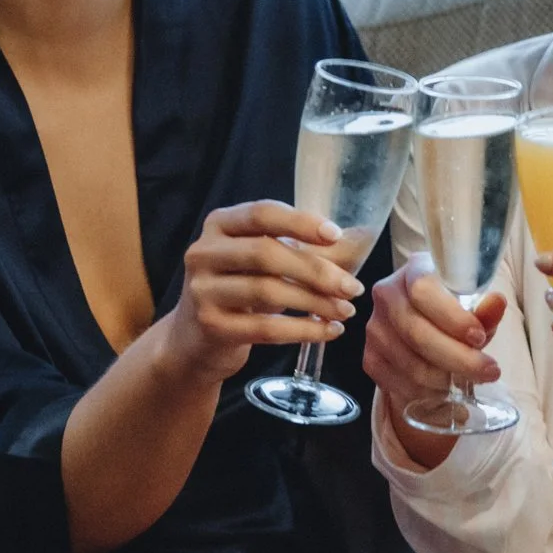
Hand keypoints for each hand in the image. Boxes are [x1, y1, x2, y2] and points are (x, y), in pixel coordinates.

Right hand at [162, 200, 365, 381]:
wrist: (196, 339)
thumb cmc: (240, 290)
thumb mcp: (260, 261)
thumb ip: (295, 247)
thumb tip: (356, 240)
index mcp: (220, 224)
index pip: (262, 214)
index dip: (300, 222)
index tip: (336, 235)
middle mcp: (204, 252)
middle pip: (266, 253)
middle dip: (316, 270)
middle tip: (352, 287)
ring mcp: (202, 290)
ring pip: (267, 291)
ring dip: (315, 302)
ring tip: (345, 310)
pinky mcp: (211, 326)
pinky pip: (265, 328)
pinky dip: (303, 330)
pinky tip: (328, 330)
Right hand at [361, 252, 504, 414]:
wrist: (428, 327)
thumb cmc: (454, 312)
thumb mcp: (475, 308)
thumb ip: (485, 309)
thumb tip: (497, 302)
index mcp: (414, 270)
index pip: (424, 290)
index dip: (452, 318)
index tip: (479, 338)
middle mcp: (387, 294)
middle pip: (416, 332)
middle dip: (457, 357)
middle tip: (488, 371)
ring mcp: (375, 328)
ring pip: (409, 362)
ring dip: (444, 379)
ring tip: (469, 381)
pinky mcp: (370, 357)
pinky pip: (398, 382)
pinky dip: (425, 392)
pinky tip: (444, 389)